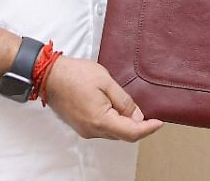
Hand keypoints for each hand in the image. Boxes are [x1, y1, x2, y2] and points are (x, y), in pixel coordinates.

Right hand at [42, 56, 162, 141]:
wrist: (49, 75)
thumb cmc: (75, 74)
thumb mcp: (105, 82)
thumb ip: (124, 101)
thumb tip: (138, 117)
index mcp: (100, 120)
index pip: (131, 133)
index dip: (148, 129)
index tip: (159, 122)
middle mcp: (92, 130)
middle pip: (122, 135)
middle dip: (138, 126)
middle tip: (150, 114)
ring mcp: (84, 130)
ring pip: (113, 133)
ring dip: (125, 123)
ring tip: (130, 107)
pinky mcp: (80, 126)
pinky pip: (102, 129)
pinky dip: (113, 121)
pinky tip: (115, 108)